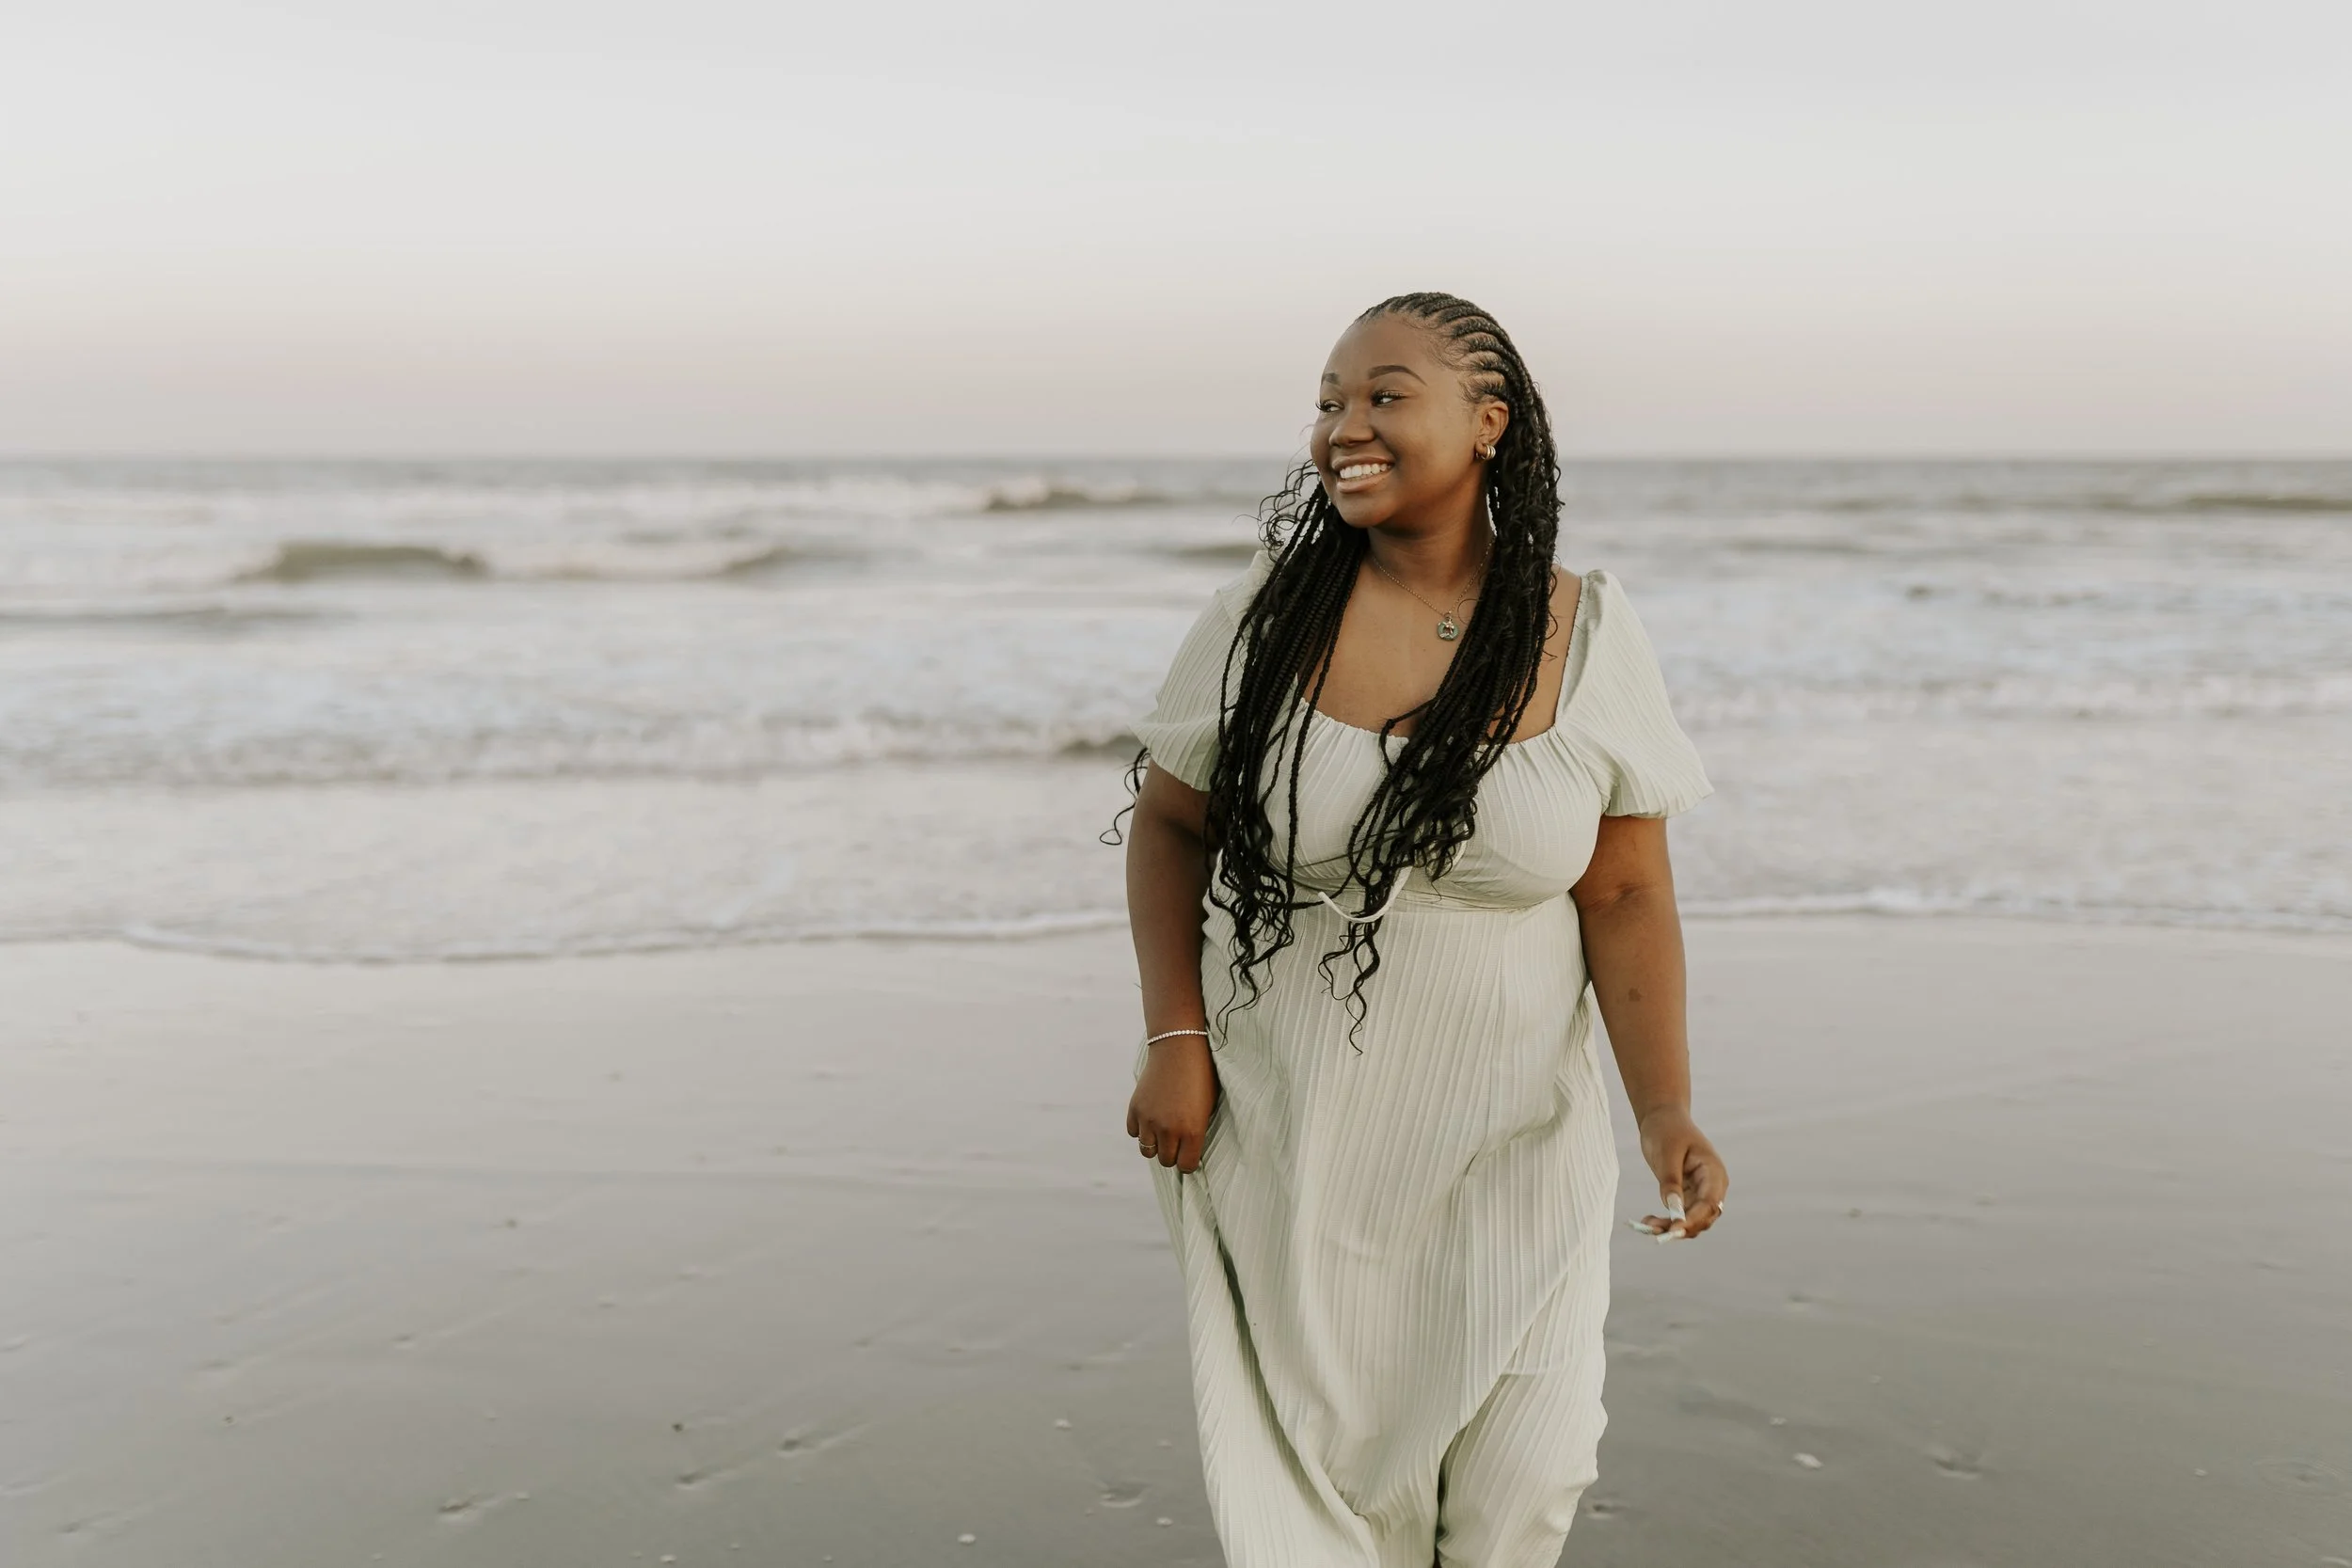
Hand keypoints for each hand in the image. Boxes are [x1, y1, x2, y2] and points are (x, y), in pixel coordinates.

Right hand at [1126, 1034, 1217, 1172]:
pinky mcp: (1135, 1108)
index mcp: (1192, 1131)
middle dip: (1172, 1154)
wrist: (1178, 1047)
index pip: (1186, 1166)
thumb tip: (1189, 1150)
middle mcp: (1168, 1129)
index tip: (1190, 1153)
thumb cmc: (1200, 1076)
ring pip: (1147, 1150)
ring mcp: (1148, 1119)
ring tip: (1163, 1132)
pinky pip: (1134, 1132)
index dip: (1189, 1161)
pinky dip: (1141, 1129)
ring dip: (1156, 1144)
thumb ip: (1197, 1131)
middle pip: (1166, 1161)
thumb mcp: (1208, 1107)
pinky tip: (1151, 1118)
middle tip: (1178, 1142)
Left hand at [1635, 1106, 1727, 1238]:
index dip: (1694, 1219)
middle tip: (1653, 1231)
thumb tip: (1673, 1210)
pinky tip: (1649, 1222)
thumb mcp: (1666, 1153)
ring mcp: (1701, 1192)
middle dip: (1682, 1227)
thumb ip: (1671, 1181)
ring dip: (1672, 1227)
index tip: (1674, 1230)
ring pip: (1692, 1220)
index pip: (1710, 1203)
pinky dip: (1667, 1221)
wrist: (1663, 1117)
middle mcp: (1712, 1186)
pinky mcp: (1688, 1195)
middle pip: (1704, 1217)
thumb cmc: (1667, 1130)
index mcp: (1713, 1172)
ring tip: (1646, 1225)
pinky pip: (1681, 1215)